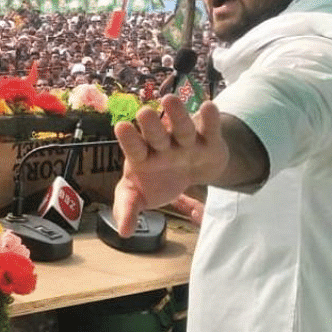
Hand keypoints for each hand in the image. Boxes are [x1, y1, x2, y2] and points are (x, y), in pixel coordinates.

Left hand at [111, 96, 225, 237]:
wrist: (189, 176)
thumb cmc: (157, 182)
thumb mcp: (139, 196)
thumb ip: (128, 208)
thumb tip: (123, 232)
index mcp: (142, 157)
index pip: (134, 148)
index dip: (129, 139)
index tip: (121, 127)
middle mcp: (162, 145)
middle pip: (156, 135)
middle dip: (151, 125)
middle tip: (144, 113)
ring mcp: (185, 142)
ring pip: (181, 128)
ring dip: (177, 115)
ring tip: (170, 99)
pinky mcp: (208, 141)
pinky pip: (209, 129)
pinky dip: (210, 119)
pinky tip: (209, 107)